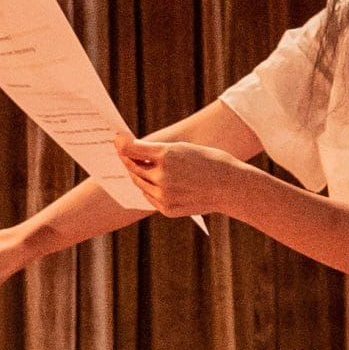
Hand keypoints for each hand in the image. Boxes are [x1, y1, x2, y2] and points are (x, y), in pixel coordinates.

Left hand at [115, 131, 244, 220]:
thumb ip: (158, 152)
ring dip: (138, 175)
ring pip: (139, 183)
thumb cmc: (209, 161)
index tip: (118, 140)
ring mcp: (164, 195)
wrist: (230, 186)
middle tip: (125, 153)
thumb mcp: (183, 148)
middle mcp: (162, 176)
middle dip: (128, 160)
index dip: (122, 144)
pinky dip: (150, 189)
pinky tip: (156, 182)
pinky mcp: (167, 209)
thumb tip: (133, 153)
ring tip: (140, 167)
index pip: (131, 149)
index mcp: (166, 155)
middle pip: (132, 167)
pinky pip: (149, 197)